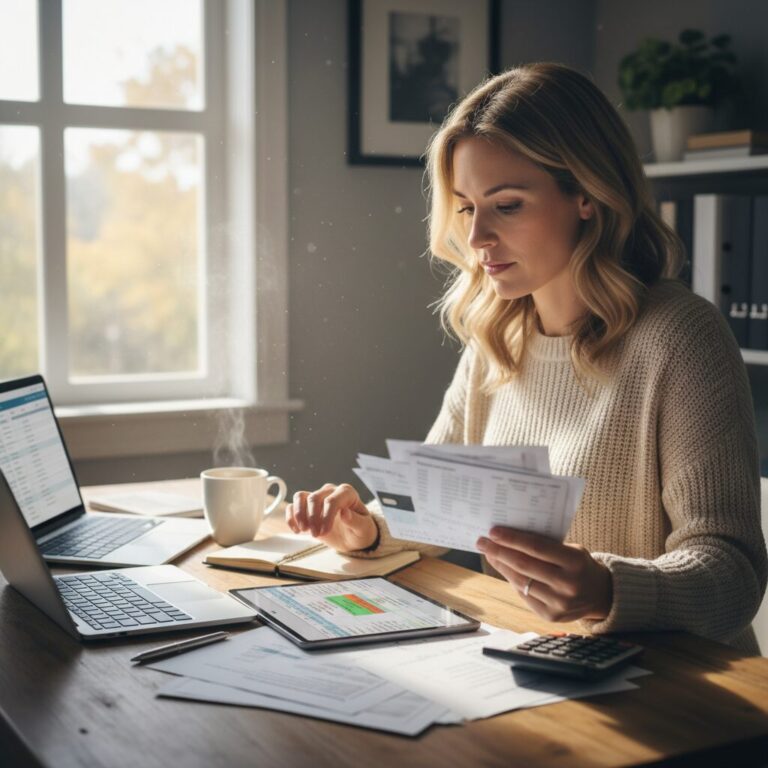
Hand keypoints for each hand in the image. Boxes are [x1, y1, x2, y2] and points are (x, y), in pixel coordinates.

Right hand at [285, 483, 377, 552]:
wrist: (354, 537)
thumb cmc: (361, 531)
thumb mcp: (363, 529)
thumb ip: (356, 521)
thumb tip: (344, 512)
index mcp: (347, 493)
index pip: (332, 501)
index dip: (326, 517)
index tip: (325, 532)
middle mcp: (331, 491)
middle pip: (314, 498)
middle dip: (312, 518)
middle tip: (316, 535)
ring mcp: (318, 497)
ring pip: (300, 497)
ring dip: (299, 514)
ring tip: (303, 530)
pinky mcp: (307, 507)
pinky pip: (293, 505)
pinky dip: (291, 517)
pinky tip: (297, 530)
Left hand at [476, 527, 612, 622]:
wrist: (601, 595)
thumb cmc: (580, 565)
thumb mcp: (572, 549)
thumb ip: (546, 545)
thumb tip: (510, 537)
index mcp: (574, 561)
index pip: (536, 547)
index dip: (512, 539)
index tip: (493, 532)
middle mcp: (567, 584)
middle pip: (524, 565)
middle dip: (499, 551)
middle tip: (482, 542)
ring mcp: (559, 603)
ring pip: (520, 581)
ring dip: (501, 566)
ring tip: (490, 554)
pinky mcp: (550, 616)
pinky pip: (524, 595)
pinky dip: (512, 580)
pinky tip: (504, 569)